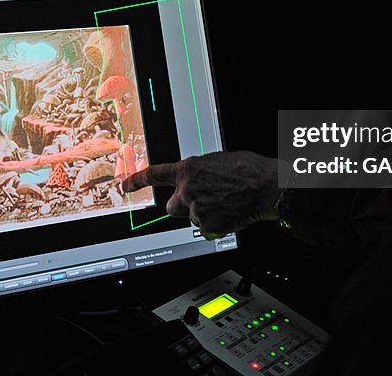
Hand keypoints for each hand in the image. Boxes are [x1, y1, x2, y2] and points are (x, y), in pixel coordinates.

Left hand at [121, 152, 284, 239]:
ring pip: (192, 219)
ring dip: (205, 216)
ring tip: (226, 205)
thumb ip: (200, 172)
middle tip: (203, 204)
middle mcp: (187, 188)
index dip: (137, 180)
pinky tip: (230, 215)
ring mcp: (195, 208)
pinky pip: (206, 230)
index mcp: (189, 168)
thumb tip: (197, 179)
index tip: (125, 186)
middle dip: (183, 207)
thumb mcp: (219, 161)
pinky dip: (217, 227)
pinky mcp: (206, 225)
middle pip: (171, 207)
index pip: (155, 174)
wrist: (267, 186)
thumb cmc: (250, 170)